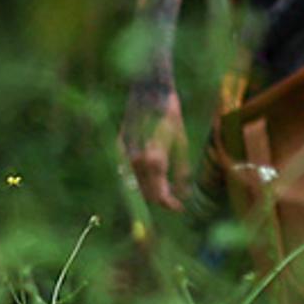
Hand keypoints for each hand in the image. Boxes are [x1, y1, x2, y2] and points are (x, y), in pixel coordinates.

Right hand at [126, 85, 189, 212]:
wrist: (149, 95)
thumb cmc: (170, 117)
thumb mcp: (182, 145)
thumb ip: (182, 172)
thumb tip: (184, 194)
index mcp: (155, 161)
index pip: (159, 195)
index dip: (170, 205)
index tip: (180, 208)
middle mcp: (136, 161)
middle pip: (145, 193)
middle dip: (160, 200)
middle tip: (174, 202)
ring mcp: (125, 155)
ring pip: (135, 184)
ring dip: (149, 191)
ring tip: (165, 190)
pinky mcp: (119, 148)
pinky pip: (127, 172)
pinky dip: (139, 179)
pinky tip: (151, 178)